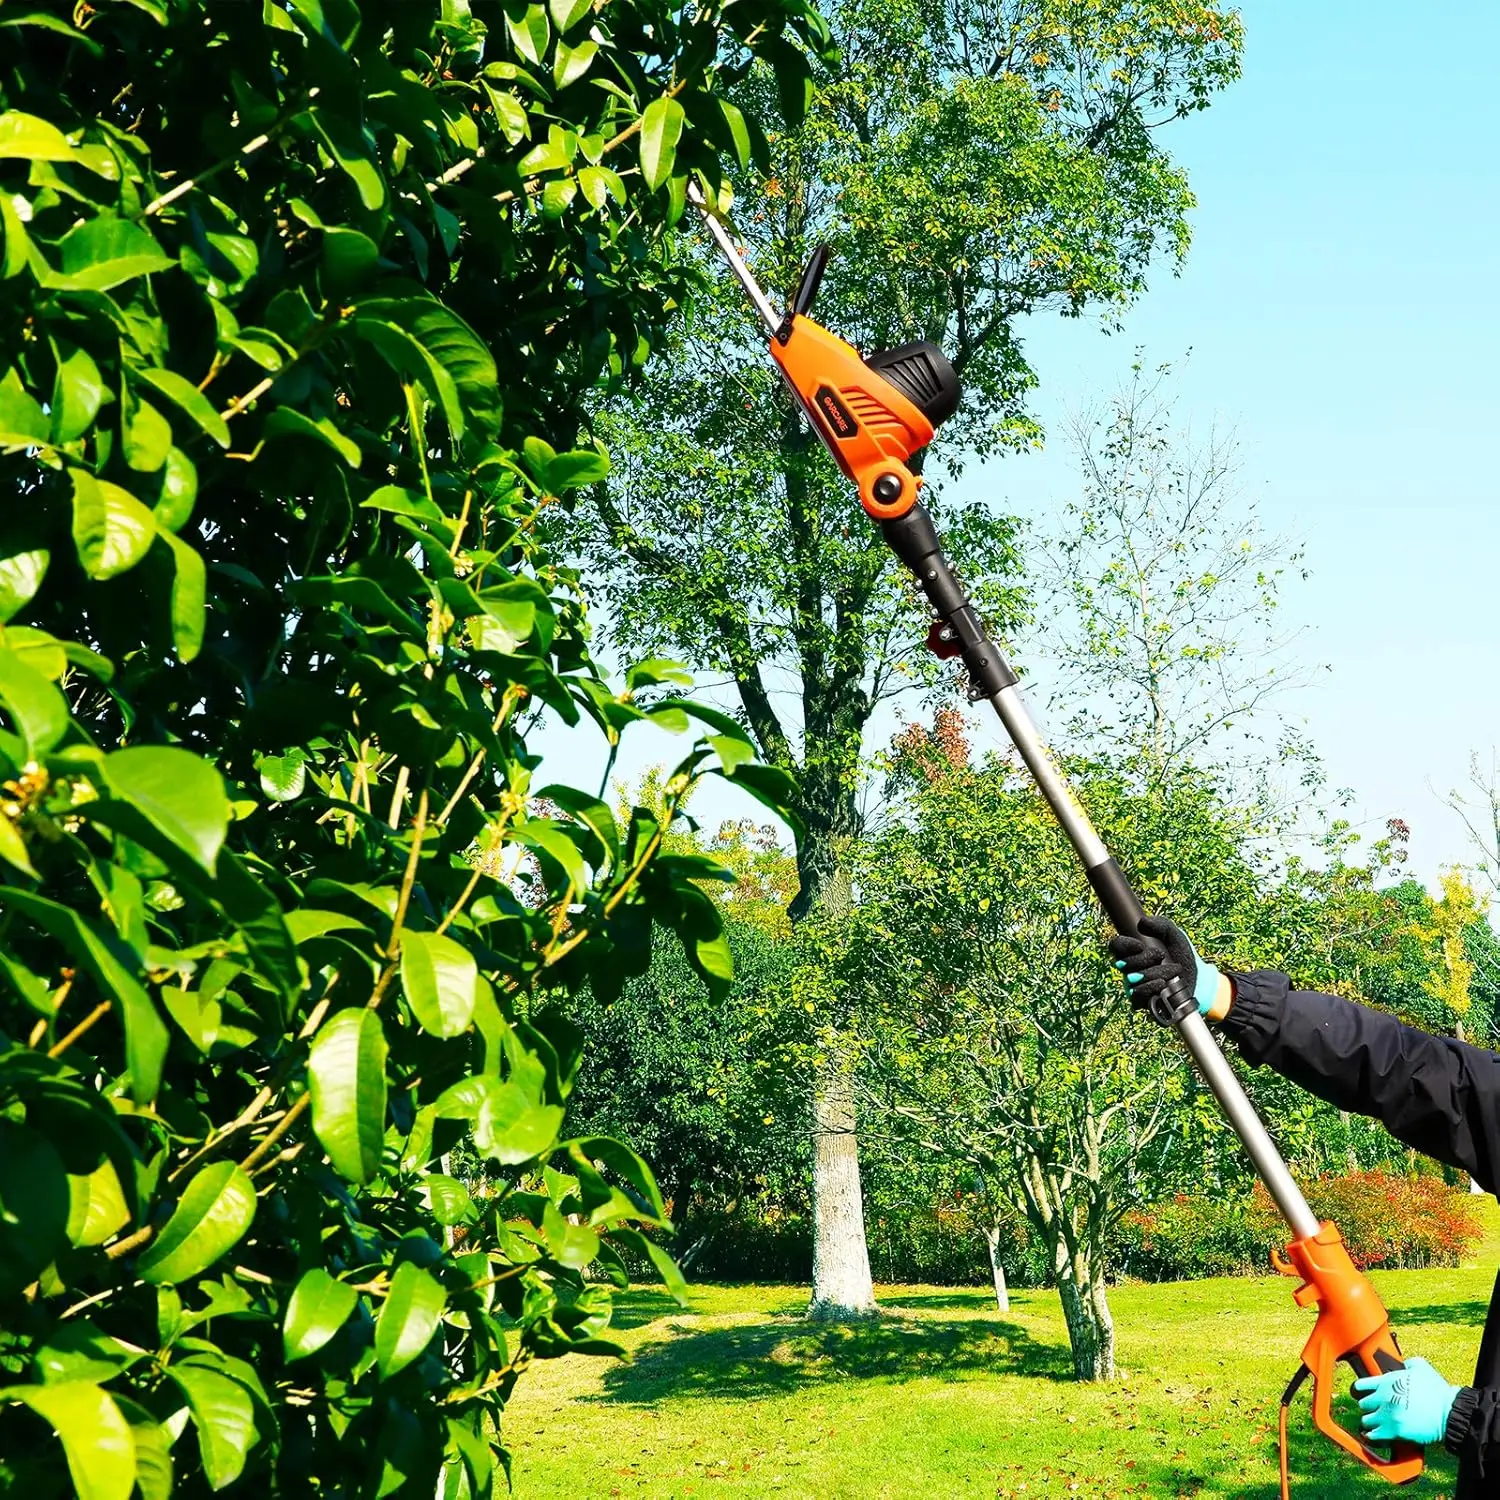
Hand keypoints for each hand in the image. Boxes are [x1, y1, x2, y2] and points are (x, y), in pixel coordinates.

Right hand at [1107, 916, 1221, 1020]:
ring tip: (1173, 970)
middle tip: (1161, 956)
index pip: (1115, 946)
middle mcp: (1130, 969)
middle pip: (1123, 963)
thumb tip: (1142, 922)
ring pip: (1132, 980)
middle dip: (1145, 958)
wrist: (1197, 978)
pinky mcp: (1142, 1001)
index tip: (1140, 945)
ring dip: (1154, 973)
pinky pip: (1136, 996)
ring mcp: (1134, 986)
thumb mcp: (1175, 936)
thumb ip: (1161, 924)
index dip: (1124, 945)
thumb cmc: (1181, 955)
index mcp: (1133, 951)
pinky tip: (1163, 984)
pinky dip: (1150, 988)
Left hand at [1353, 1356, 1459, 1445]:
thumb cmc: (1437, 1390)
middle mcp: (1383, 1397)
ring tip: (1378, 1423)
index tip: (1363, 1395)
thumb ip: (1406, 1363)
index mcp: (1386, 1381)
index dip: (1361, 1390)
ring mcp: (1387, 1415)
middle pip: (1363, 1404)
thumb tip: (1402, 1364)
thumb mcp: (1420, 1367)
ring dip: (1372, 1422)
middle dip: (1369, 1407)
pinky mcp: (1394, 1431)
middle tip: (1376, 1410)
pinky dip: (1373, 1436)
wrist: (1449, 1413)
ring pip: (1366, 1420)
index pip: (1360, 1385)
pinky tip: (1376, 1435)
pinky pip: (1373, 1435)